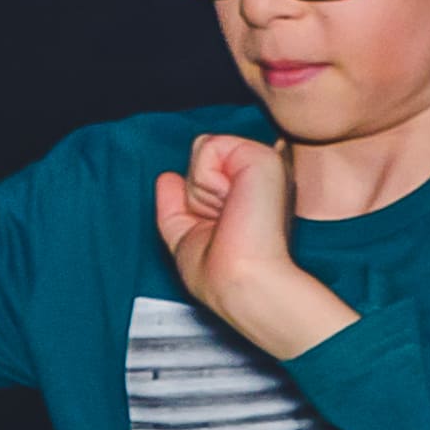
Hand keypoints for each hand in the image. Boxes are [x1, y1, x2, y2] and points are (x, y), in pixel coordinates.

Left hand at [152, 129, 338, 355]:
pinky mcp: (262, 156)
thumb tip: (166, 177)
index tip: (219, 230)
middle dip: (197, 194)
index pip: (205, 172)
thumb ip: (175, 207)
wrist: (244, 283)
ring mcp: (262, 164)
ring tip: (229, 214)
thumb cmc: (221, 276)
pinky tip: (230, 201)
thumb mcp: (187, 238)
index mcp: (249, 193)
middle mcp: (258, 176)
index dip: (196, 200)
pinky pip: (209, 146)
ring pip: (203, 148)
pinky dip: (206, 179)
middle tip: (224, 223)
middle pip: (199, 157)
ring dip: (202, 188)